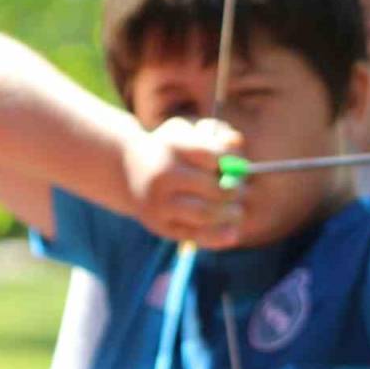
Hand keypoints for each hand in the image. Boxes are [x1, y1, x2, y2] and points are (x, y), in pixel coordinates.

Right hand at [123, 117, 244, 248]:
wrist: (128, 171)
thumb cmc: (169, 149)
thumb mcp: (188, 132)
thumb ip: (216, 133)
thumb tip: (237, 142)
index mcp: (173, 146)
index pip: (213, 155)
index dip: (232, 161)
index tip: (239, 165)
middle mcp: (163, 175)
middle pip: (212, 187)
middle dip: (234, 191)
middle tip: (242, 190)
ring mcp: (160, 203)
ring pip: (205, 213)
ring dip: (229, 214)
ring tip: (236, 211)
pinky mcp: (160, 226)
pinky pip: (195, 234)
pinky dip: (218, 236)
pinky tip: (232, 232)